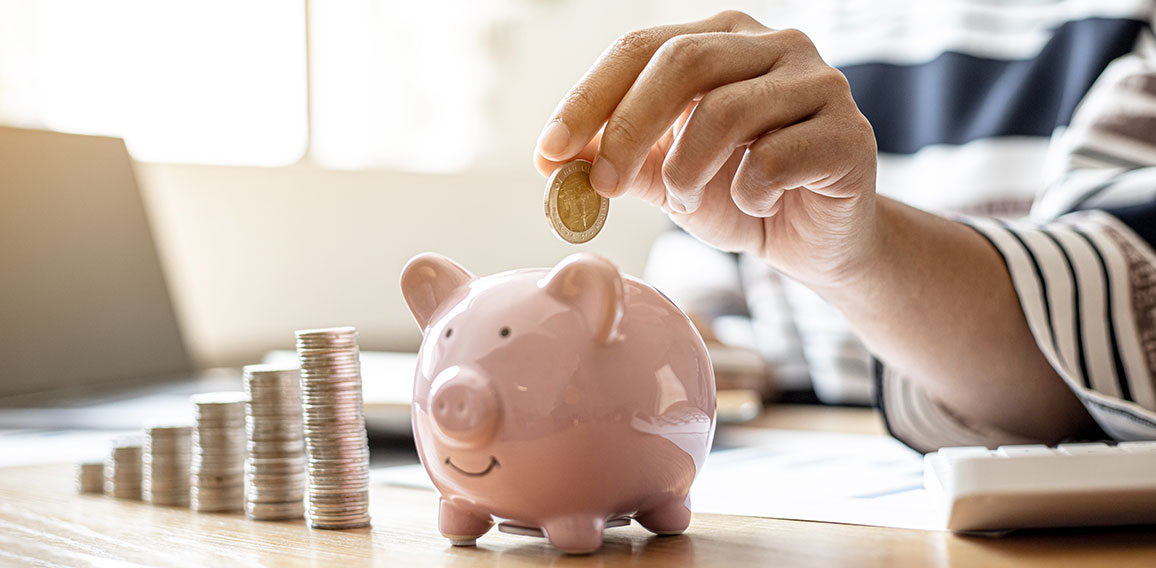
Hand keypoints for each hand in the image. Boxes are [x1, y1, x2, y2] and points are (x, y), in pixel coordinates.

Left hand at [533, 10, 877, 287]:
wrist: (817, 243)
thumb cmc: (741, 197)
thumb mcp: (668, 176)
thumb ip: (619, 159)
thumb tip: (555, 159)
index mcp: (722, 39)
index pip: (640, 47)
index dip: (587, 98)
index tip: (547, 152)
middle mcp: (774, 45)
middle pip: (683, 61)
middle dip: (628, 129)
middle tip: (601, 185)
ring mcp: (820, 84)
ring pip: (728, 110)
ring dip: (688, 169)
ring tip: (685, 202)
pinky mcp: (850, 135)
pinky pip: (778, 158)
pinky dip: (749, 192)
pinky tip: (755, 204)